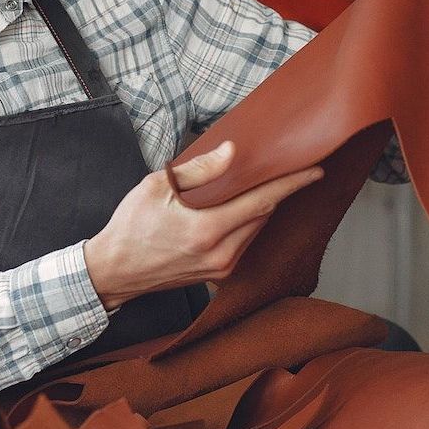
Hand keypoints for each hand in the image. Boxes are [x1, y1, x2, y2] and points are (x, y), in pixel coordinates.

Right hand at [83, 140, 323, 309]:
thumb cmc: (130, 227)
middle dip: (276, 191)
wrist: (114, 271)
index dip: (292, 184)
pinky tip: (239, 208)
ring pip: (256, 229)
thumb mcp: (157, 187)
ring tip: (257, 184)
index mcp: (206, 230)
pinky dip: (247, 223)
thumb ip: (200, 170)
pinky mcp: (218, 275)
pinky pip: (245, 243)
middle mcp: (220, 254)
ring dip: (261, 207)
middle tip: (283, 167)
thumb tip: (232, 153)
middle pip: (264, 215)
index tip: (315, 170)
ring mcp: (221, 268)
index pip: (262, 201)